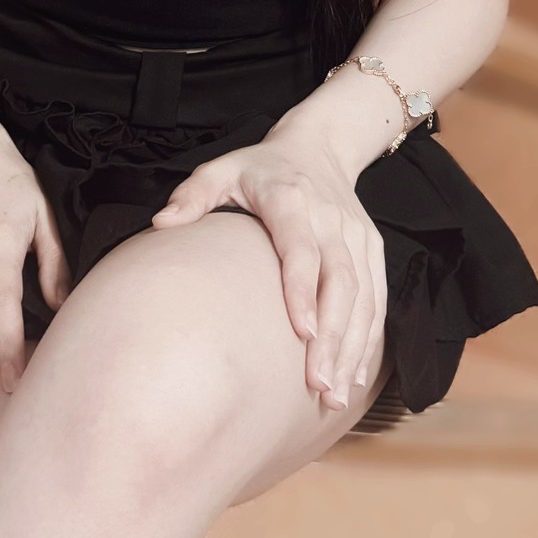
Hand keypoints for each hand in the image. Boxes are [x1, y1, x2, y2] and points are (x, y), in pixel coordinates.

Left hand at [151, 118, 388, 411]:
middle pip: (339, 282)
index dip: (302, 290)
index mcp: (291, 199)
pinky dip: (369, 337)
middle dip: (334, 337)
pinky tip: (355, 374)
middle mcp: (330, 218)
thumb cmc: (260, 166)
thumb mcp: (221, 168)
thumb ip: (193, 195)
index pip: (300, 249)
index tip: (302, 333)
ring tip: (335, 393)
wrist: (320, 144)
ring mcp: (356, 235)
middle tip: (318, 385)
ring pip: (363, 295)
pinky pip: (376, 297)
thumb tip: (161, 224)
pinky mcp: (371, 248)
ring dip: (353, 346)